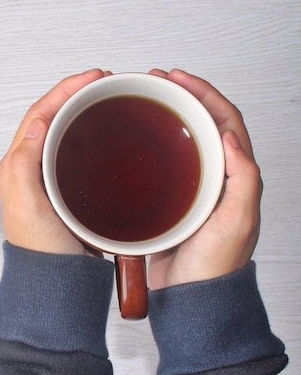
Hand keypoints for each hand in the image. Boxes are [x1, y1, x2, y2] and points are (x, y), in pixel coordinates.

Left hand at [0, 69, 106, 254]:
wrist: (56, 280)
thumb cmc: (42, 250)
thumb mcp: (27, 206)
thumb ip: (23, 165)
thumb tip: (35, 125)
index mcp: (14, 167)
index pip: (37, 116)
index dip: (63, 91)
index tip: (91, 78)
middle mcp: (25, 167)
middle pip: (47, 117)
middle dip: (72, 93)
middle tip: (100, 80)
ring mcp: (44, 176)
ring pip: (59, 130)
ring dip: (78, 108)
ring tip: (102, 95)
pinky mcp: (61, 186)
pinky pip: (71, 148)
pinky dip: (85, 131)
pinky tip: (101, 129)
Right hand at [147, 69, 262, 288]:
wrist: (190, 295)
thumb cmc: (215, 264)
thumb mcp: (239, 219)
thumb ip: (242, 177)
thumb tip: (229, 135)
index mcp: (235, 175)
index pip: (225, 120)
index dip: (204, 93)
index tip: (178, 79)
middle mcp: (215, 175)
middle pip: (202, 123)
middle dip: (181, 97)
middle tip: (156, 82)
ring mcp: (191, 186)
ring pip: (180, 140)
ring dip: (165, 117)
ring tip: (143, 102)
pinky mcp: (169, 199)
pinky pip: (161, 163)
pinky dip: (149, 145)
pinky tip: (133, 142)